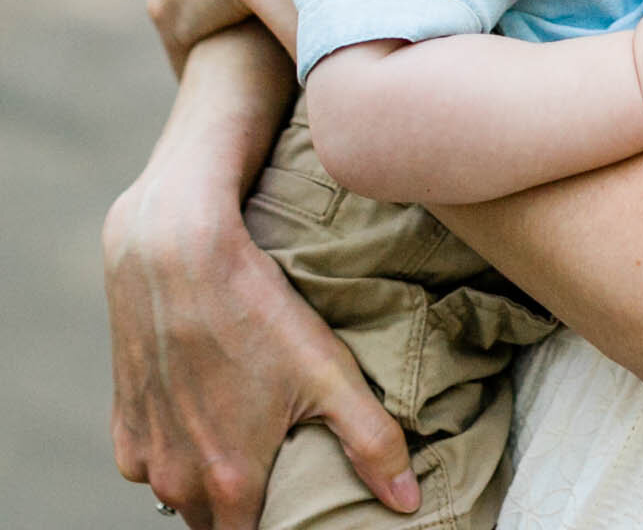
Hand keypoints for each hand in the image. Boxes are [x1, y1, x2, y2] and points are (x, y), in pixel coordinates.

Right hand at [104, 167, 419, 528]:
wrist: (175, 252)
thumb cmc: (254, 309)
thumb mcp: (327, 370)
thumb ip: (371, 442)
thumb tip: (407, 501)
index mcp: (229, 483)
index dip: (282, 522)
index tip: (301, 497)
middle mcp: (178, 481)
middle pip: (216, 523)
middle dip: (245, 505)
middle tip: (278, 462)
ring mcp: (144, 454)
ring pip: (180, 493)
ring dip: (207, 477)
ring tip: (242, 433)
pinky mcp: (121, 423)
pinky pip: (150, 460)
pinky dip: (174, 446)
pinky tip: (201, 407)